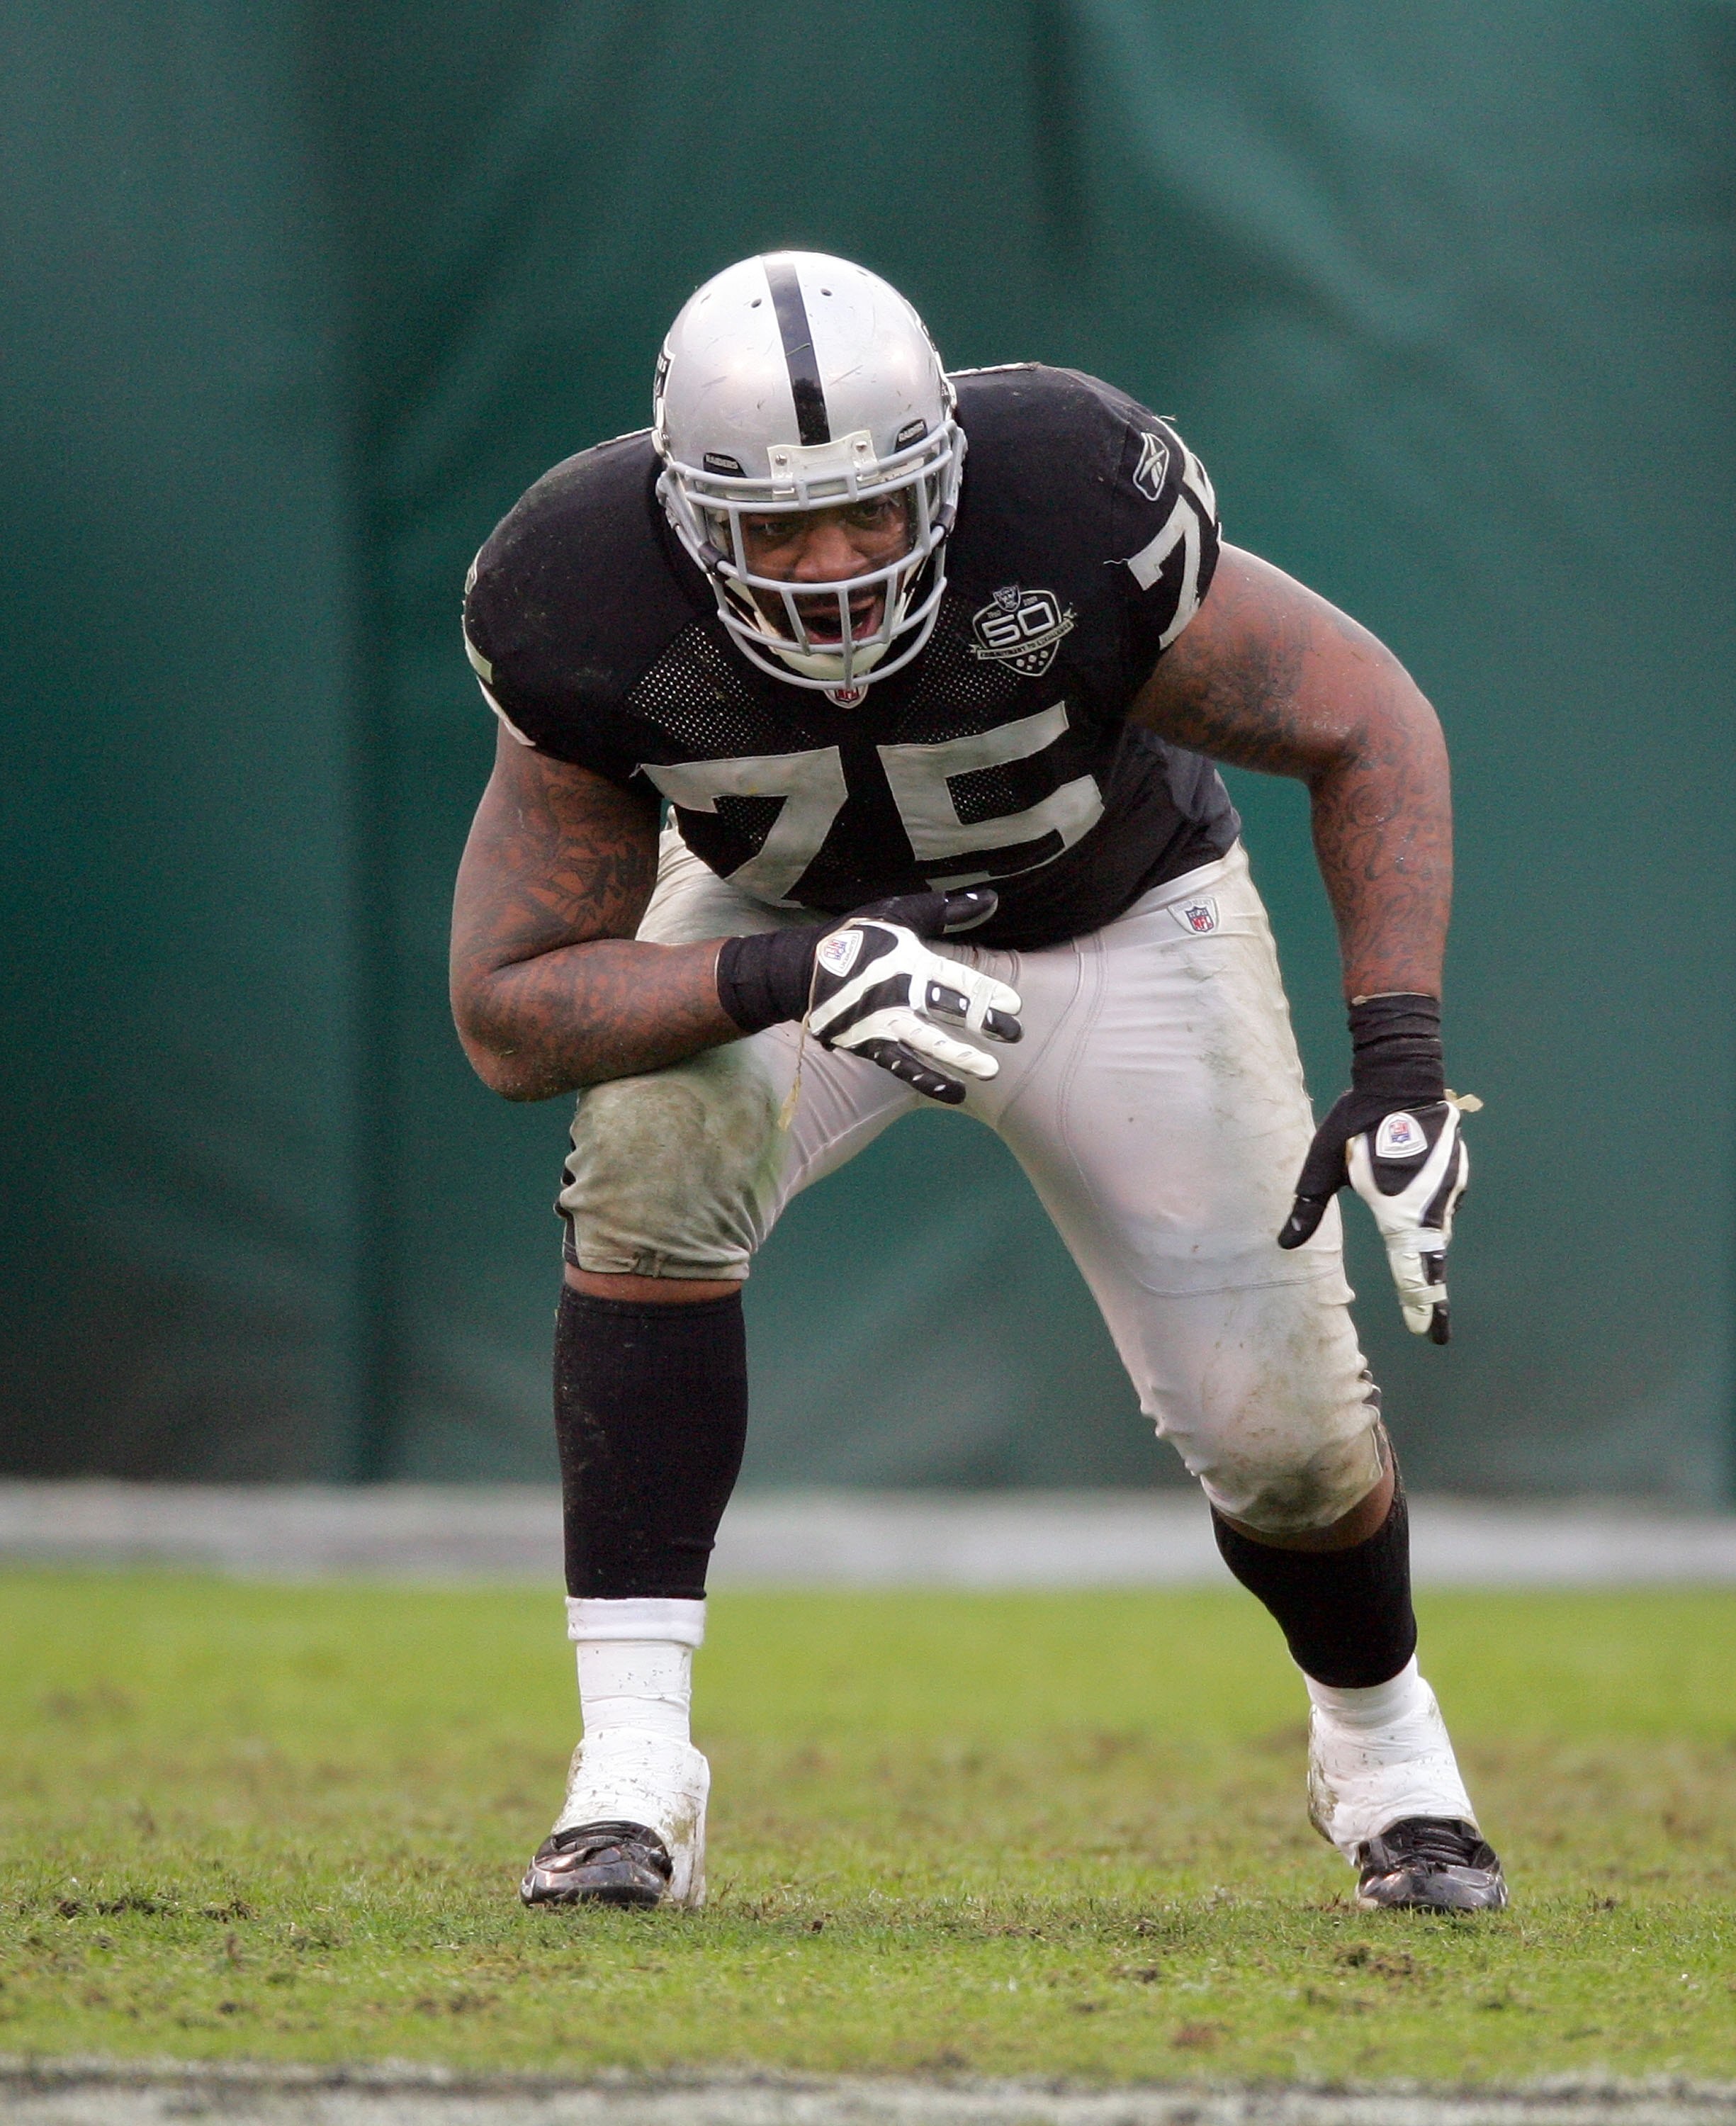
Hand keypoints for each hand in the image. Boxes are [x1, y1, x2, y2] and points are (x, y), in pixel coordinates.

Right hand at [807, 889, 1021, 1104]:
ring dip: (960, 1057)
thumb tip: (992, 898)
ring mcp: (883, 1022)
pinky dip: (927, 1080)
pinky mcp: (869, 1044)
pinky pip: (902, 1066)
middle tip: (1015, 1035)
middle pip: (947, 1010)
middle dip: (983, 1022)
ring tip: (990, 1072)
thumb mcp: (900, 913)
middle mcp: (899, 993)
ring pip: (927, 1043)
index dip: (986, 991)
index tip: (1014, 1005)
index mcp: (910, 961)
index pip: (956, 978)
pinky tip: (954, 1092)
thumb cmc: (857, 937)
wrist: (801, 968)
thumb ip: (948, 910)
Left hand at [1278, 992, 1468, 1340]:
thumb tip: (1285, 1244)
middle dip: (1429, 1291)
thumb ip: (1308, 1207)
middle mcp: (1432, 1207)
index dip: (1421, 1303)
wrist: (1402, 1079)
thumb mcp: (1324, 1167)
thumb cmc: (1357, 1123)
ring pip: (1436, 1231)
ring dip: (1426, 1253)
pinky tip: (1413, 1213)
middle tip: (1432, 1324)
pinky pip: (1440, 1206)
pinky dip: (1428, 1219)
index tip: (1429, 1332)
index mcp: (1401, 1213)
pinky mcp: (1455, 1173)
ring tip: (1420, 1281)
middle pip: (1431, 1258)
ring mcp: (1450, 1189)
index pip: (1414, 1270)